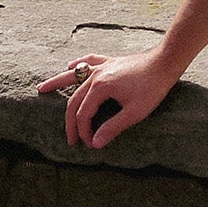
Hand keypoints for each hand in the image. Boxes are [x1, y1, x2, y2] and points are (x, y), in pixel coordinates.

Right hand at [36, 50, 181, 148]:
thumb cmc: (153, 88)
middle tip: (70, 139)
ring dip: (57, 82)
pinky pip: (89, 61)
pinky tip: (70, 65)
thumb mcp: (134, 113)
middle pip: (75, 100)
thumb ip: (113, 128)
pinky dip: (78, 65)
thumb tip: (95, 143)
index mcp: (100, 87)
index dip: (84, 132)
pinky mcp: (111, 62)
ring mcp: (103, 66)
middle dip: (71, 121)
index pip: (84, 114)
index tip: (89, 144)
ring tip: (41, 88)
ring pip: (74, 75)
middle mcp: (96, 75)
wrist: (166, 62)